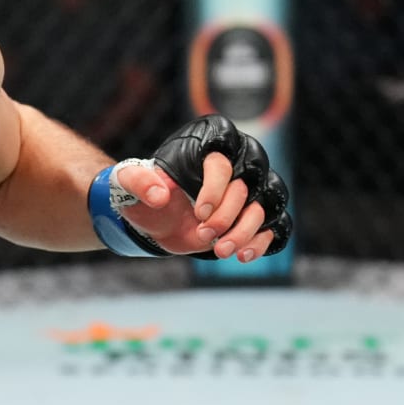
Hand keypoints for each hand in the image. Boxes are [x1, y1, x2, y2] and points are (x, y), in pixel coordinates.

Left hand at [103, 116, 291, 262]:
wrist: (153, 219)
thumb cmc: (142, 193)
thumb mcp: (127, 183)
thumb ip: (137, 181)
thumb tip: (159, 195)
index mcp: (205, 148)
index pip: (223, 163)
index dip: (216, 189)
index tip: (198, 213)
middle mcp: (234, 165)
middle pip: (248, 187)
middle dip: (228, 215)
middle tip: (203, 233)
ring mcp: (247, 192)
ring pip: (265, 208)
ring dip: (244, 232)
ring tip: (220, 251)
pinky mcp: (252, 217)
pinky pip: (275, 227)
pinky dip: (262, 242)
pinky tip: (243, 256)